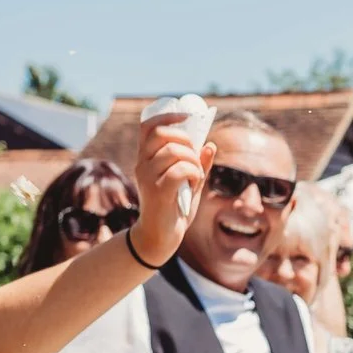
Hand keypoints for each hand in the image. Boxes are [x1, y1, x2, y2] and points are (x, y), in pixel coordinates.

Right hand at [131, 122, 210, 267]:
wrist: (160, 237)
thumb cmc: (174, 208)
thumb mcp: (189, 183)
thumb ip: (198, 165)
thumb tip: (211, 145)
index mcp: (146, 157)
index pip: (148, 125)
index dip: (167, 115)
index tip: (187, 116)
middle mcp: (142, 164)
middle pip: (161, 133)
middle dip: (186, 139)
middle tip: (195, 156)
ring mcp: (147, 177)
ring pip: (174, 151)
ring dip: (193, 160)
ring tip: (196, 175)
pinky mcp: (157, 191)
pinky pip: (180, 170)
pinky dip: (194, 173)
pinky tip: (194, 185)